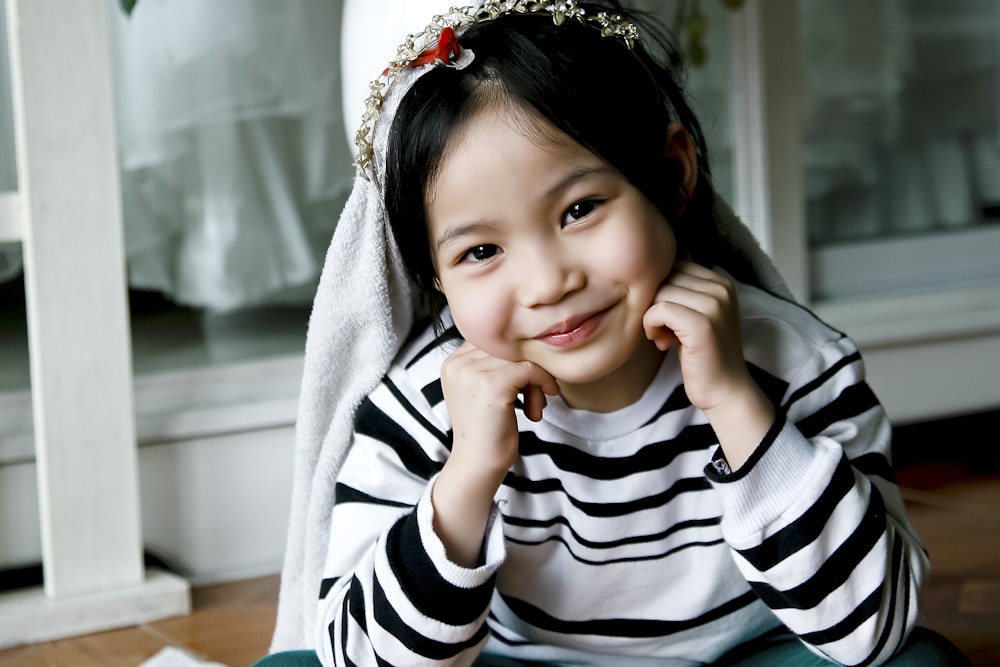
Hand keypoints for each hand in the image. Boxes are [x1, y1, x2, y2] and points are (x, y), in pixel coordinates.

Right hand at [433, 342, 558, 565]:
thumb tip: (529, 343)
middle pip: (507, 347)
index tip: (525, 385)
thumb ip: (493, 365)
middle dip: (528, 370)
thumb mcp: (482, 390)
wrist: (478, 465)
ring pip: (521, 357)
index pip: (494, 342)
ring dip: (537, 381)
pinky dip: (542, 383)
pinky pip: (529, 369)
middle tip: (535, 397)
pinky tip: (538, 407)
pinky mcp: (491, 384)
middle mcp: (457, 363)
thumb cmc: (488, 430)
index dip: (515, 360)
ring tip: (535, 406)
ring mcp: (472, 373)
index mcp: (452, 362)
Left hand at [642, 261, 772, 468]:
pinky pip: (659, 309)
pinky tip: (660, 342)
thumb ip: (683, 290)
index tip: (667, 317)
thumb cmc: (704, 355)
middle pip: (665, 277)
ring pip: (660, 292)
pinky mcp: (702, 323)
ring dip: (651, 316)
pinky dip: (651, 325)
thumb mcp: (696, 315)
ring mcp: (714, 304)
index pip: (674, 265)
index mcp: (721, 282)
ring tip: (661, 337)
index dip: (662, 291)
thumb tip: (660, 262)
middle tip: (661, 330)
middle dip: (655, 302)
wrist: (725, 390)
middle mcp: (721, 288)